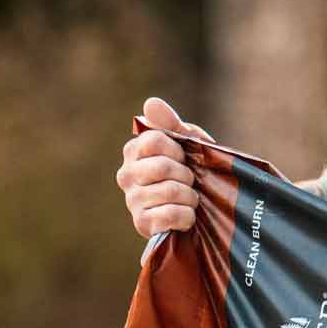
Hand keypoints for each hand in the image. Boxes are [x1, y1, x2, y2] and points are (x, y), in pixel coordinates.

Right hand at [116, 97, 211, 238]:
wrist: (200, 210)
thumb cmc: (191, 171)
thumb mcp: (187, 144)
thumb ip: (171, 124)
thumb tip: (150, 103)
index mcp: (133, 151)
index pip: (153, 140)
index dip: (176, 149)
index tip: (183, 158)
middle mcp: (126, 175)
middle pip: (161, 167)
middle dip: (186, 175)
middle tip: (190, 182)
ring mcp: (132, 201)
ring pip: (169, 191)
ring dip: (190, 196)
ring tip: (191, 200)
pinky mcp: (141, 224)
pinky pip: (169, 214)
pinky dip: (186, 216)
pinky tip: (187, 217)